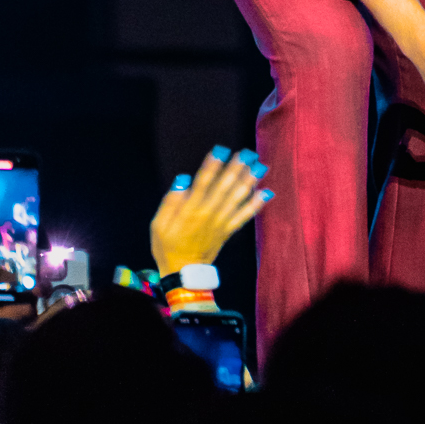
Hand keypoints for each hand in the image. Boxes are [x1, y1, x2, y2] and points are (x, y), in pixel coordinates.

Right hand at [150, 147, 272, 275]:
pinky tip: (266, 193)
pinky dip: (255, 205)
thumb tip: (183, 180)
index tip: (221, 150)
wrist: (182, 273)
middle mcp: (208, 214)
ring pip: (236, 199)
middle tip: (247, 153)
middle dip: (236, 169)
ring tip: (259, 167)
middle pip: (224, 187)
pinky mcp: (228, 231)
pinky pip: (243, 217)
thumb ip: (170, 202)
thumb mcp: (158, 224)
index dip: (212, 166)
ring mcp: (220, 223)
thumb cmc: (167, 245)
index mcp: (190, 210)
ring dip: (249, 182)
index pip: (202, 183)